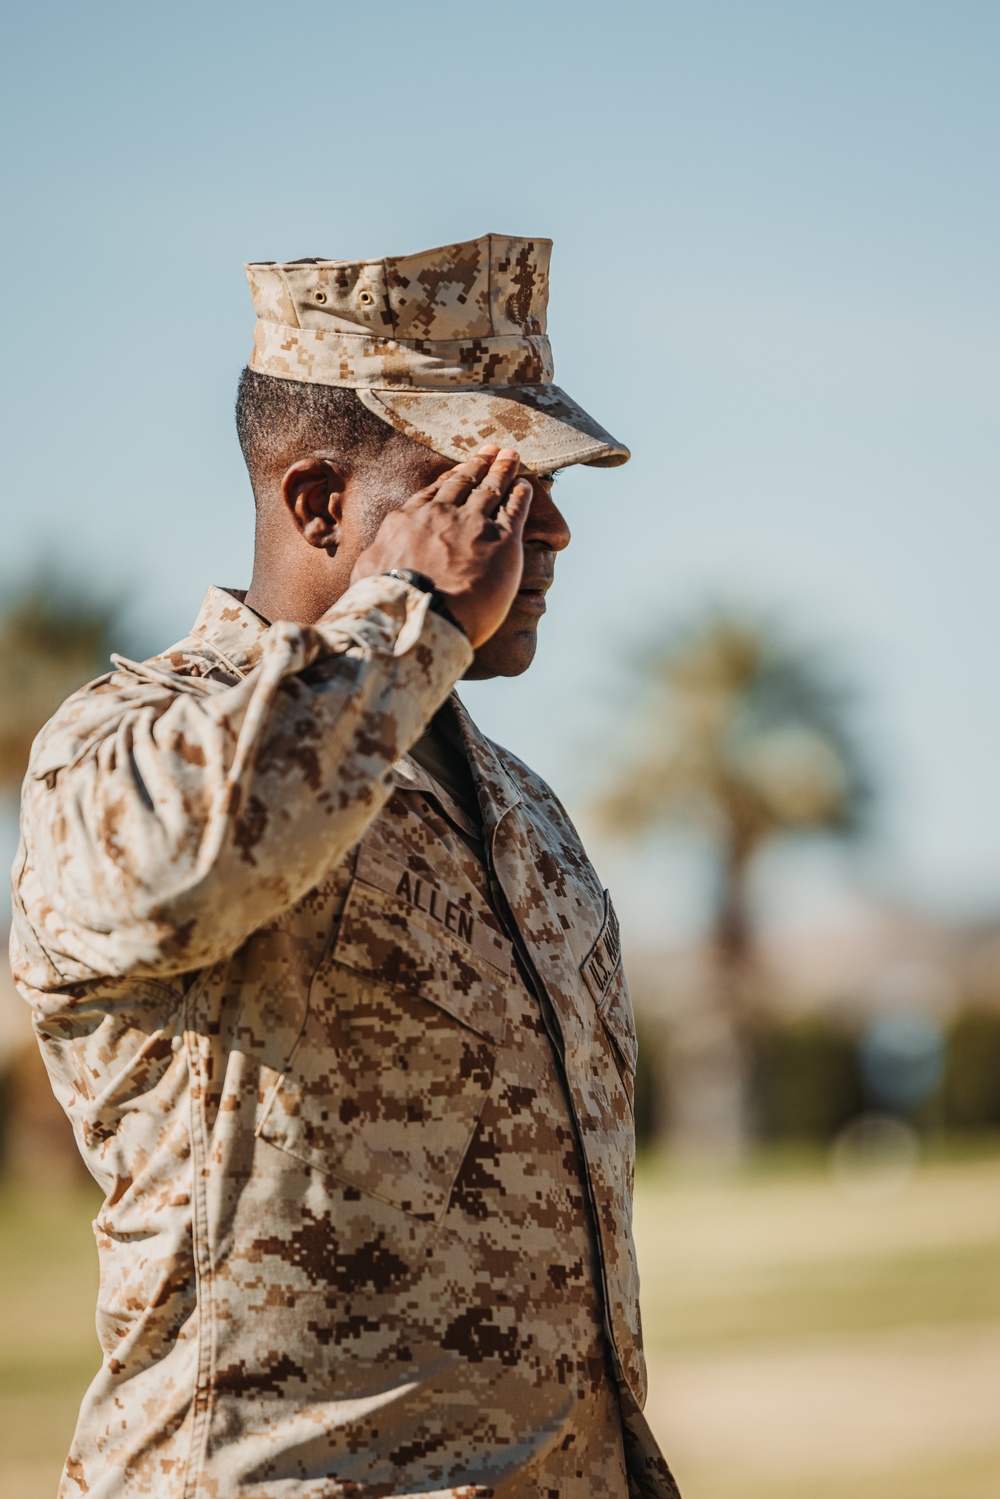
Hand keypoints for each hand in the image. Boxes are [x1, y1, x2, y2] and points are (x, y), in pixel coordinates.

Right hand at [350, 446, 532, 647]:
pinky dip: (521, 494)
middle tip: (490, 452)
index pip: (433, 493)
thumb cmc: (390, 602)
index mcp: (408, 520)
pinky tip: (526, 486)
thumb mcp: (367, 572)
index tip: (459, 470)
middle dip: (478, 465)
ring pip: (491, 489)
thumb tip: (373, 559)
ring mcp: (472, 524)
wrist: (422, 613)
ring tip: (510, 457)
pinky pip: (514, 509)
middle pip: (464, 483)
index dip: (449, 479)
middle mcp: (441, 515)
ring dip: (502, 470)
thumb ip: (376, 557)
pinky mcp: (502, 539)